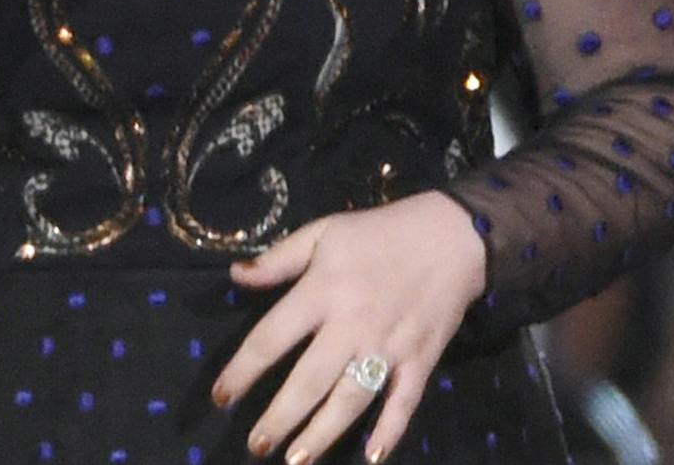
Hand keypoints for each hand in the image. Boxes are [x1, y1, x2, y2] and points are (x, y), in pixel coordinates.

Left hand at [213, 192, 487, 462]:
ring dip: (322, 434)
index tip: (221, 396)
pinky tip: (371, 456)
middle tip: (256, 445)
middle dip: (279, 417)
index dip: (242, 370)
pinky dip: (389, 431)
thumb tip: (235, 276)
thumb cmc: (379, 232)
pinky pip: (404, 402)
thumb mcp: (323, 232)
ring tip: (295, 459)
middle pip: (308, 381)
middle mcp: (352, 324)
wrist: (452, 235)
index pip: (271, 338)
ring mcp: (388, 346)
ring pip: (351, 399)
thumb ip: (278, 259)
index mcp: (322, 290)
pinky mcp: (420, 359)